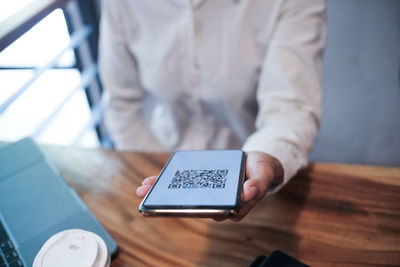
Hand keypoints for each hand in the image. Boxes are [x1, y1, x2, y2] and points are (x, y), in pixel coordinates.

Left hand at [136, 151, 282, 221]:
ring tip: (143, 189)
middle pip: (191, 206)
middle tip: (146, 198)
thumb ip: (258, 184)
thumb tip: (247, 193)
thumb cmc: (261, 170)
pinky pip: (184, 186)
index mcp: (232, 207)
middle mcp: (217, 204)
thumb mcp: (264, 174)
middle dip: (166, 203)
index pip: (210, 211)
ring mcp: (208, 195)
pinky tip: (152, 181)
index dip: (191, 209)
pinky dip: (168, 183)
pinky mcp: (202, 185)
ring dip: (162, 193)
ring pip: (183, 197)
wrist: (257, 164)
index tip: (173, 206)